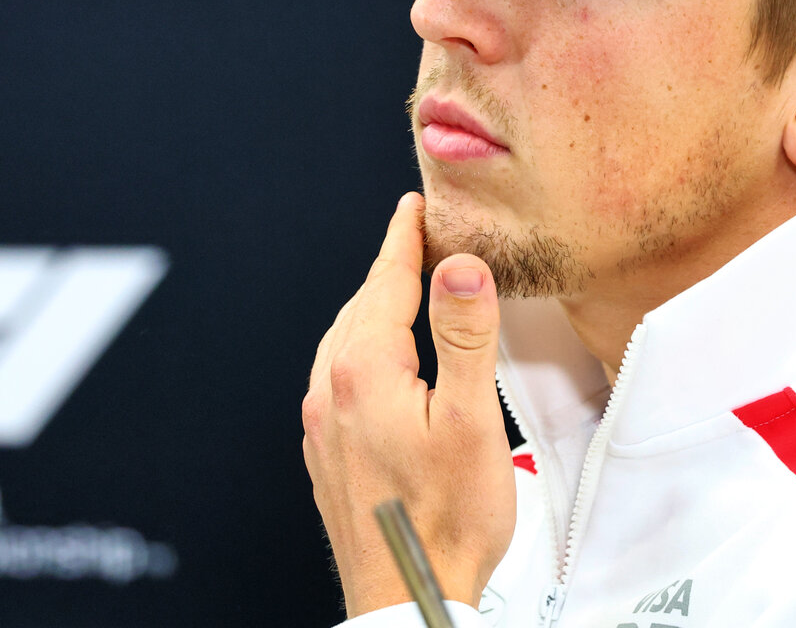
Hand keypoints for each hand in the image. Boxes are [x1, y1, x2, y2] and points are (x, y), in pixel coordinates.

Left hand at [303, 192, 516, 616]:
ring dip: (372, 309)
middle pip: (361, 308)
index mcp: (365, 373)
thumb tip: (459, 267)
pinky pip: (337, 380)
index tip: (415, 207)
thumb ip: (464, 337)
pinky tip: (382, 367)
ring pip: (344, 343)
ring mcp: (323, 428)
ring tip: (401, 292)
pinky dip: (362, 351)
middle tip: (416, 238)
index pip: (385, 283)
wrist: (408, 597)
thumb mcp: (471, 420)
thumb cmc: (445, 521)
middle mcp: (331, 394)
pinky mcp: (327, 457)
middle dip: (389, 268)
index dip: (404, 239)